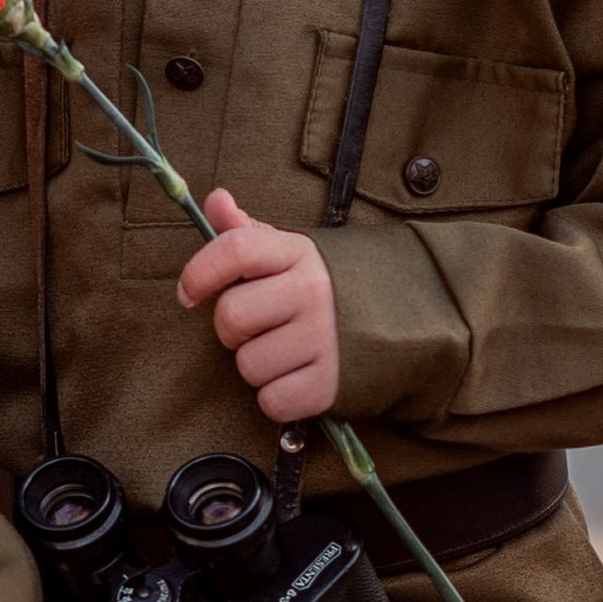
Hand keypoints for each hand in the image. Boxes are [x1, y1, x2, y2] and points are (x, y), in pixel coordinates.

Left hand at [176, 190, 341, 420]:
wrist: (413, 318)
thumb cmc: (335, 287)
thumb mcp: (297, 252)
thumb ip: (249, 232)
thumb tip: (215, 200)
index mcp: (300, 253)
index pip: (234, 250)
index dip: (199, 272)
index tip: (189, 294)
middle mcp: (313, 292)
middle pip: (231, 316)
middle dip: (233, 330)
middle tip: (260, 327)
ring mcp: (325, 339)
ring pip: (248, 364)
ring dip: (258, 366)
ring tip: (287, 353)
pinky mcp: (332, 384)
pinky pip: (273, 401)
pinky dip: (279, 397)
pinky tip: (299, 378)